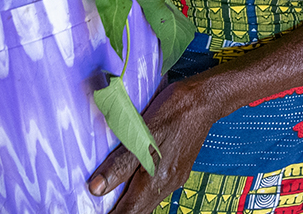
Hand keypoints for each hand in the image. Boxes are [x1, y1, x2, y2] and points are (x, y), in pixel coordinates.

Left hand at [87, 78, 218, 212]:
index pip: (129, 211)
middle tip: (100, 206)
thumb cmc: (174, 111)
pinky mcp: (178, 169)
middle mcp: (168, 184)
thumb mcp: (140, 134)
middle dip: (120, 209)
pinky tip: (132, 179)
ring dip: (129, 202)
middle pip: (139, 210)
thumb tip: (97, 188)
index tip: (97, 211)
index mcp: (157, 179)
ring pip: (147, 201)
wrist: (205, 99)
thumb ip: (120, 164)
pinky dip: (140, 191)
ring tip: (111, 195)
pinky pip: (155, 189)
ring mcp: (175, 177)